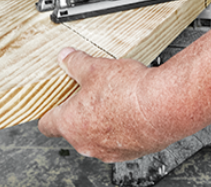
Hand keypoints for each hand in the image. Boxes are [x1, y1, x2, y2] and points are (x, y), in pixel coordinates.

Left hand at [38, 47, 171, 161]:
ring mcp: (109, 151)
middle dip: (79, 112)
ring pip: (97, 136)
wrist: (164, 106)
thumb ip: (75, 63)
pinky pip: (120, 141)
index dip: (49, 111)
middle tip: (90, 93)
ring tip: (115, 99)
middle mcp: (86, 143)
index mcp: (70, 124)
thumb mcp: (95, 68)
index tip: (53, 103)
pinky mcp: (131, 152)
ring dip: (102, 121)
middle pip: (72, 129)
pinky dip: (122, 128)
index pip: (46, 124)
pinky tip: (131, 110)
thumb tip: (66, 57)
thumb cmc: (128, 92)